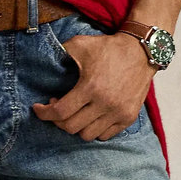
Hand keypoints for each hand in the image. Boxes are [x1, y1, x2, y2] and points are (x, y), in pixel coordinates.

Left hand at [31, 31, 153, 140]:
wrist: (141, 51)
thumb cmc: (109, 47)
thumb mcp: (80, 44)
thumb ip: (60, 52)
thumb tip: (43, 60)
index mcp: (90, 87)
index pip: (60, 112)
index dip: (44, 113)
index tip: (38, 108)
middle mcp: (105, 103)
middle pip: (71, 127)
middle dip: (58, 120)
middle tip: (57, 107)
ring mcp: (118, 112)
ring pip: (87, 135)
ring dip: (76, 126)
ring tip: (75, 113)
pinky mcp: (128, 117)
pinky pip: (105, 135)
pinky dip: (94, 130)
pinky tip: (90, 117)